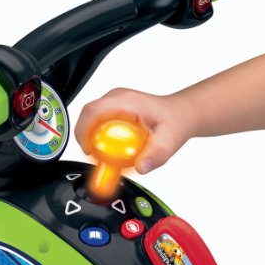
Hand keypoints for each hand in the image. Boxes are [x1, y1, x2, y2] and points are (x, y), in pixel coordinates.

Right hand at [75, 88, 196, 173]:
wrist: (181, 113)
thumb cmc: (175, 121)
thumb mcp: (170, 140)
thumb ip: (156, 155)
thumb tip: (141, 167)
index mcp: (127, 101)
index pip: (93, 111)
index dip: (84, 131)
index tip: (88, 150)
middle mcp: (117, 97)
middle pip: (88, 114)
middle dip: (84, 137)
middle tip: (93, 156)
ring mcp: (114, 101)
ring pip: (90, 116)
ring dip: (89, 135)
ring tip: (99, 153)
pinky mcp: (113, 108)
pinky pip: (96, 119)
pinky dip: (96, 134)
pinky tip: (106, 146)